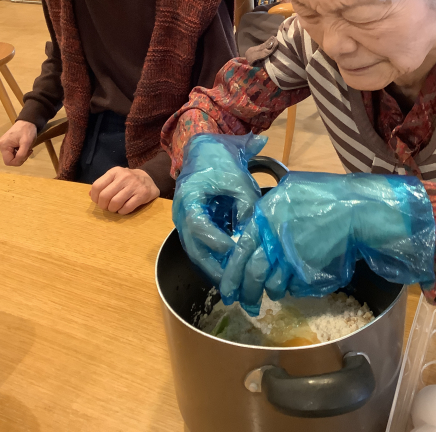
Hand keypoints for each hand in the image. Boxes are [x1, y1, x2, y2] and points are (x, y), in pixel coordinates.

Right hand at [0, 120, 36, 165]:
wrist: (28, 122)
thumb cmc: (27, 131)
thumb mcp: (26, 143)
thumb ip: (22, 154)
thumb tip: (18, 161)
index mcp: (3, 145)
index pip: (8, 162)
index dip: (18, 161)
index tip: (26, 154)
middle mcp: (1, 146)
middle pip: (10, 160)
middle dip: (20, 158)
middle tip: (28, 151)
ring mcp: (3, 145)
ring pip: (12, 157)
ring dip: (20, 155)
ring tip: (26, 148)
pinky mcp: (7, 144)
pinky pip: (12, 153)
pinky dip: (19, 152)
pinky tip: (23, 147)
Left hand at [90, 167, 158, 214]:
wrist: (150, 179)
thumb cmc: (128, 180)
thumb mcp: (115, 177)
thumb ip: (103, 184)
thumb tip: (90, 194)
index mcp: (115, 171)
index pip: (97, 186)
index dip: (95, 197)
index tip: (98, 201)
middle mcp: (124, 177)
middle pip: (105, 196)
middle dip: (103, 205)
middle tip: (106, 207)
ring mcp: (134, 185)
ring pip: (115, 203)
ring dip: (112, 209)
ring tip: (114, 209)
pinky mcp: (143, 194)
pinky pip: (127, 208)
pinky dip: (122, 212)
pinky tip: (123, 210)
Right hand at [172, 133, 266, 283]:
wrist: (205, 149)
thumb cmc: (222, 161)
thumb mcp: (239, 178)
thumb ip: (247, 204)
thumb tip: (254, 232)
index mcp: (189, 198)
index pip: (197, 224)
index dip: (214, 239)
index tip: (232, 250)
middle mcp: (181, 213)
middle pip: (193, 247)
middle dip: (213, 267)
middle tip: (232, 285)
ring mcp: (186, 222)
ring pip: (196, 251)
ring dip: (213, 268)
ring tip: (233, 286)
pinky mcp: (195, 226)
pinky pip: (202, 247)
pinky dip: (215, 260)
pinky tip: (230, 273)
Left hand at [220, 172, 435, 313]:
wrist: (358, 212)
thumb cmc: (326, 195)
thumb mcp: (289, 190)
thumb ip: (268, 209)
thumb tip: (253, 226)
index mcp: (265, 218)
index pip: (239, 251)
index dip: (230, 274)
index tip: (226, 289)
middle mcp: (275, 240)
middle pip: (253, 274)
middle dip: (245, 294)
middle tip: (242, 304)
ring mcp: (293, 260)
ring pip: (274, 286)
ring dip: (271, 292)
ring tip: (272, 293)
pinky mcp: (311, 275)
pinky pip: (295, 289)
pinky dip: (293, 289)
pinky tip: (296, 283)